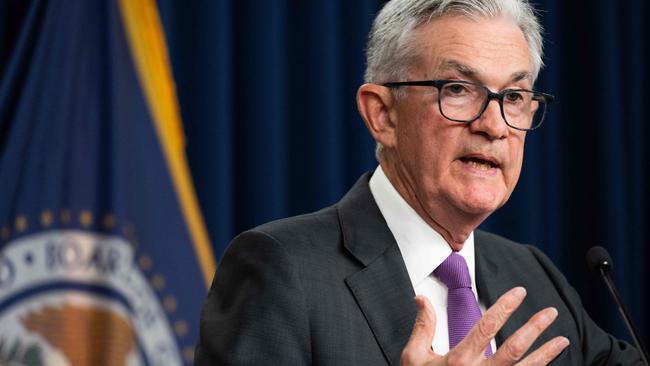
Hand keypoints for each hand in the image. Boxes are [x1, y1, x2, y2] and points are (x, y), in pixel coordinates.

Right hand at [400, 287, 569, 364]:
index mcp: (459, 360)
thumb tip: (421, 299)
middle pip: (515, 348)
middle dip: (535, 327)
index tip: (519, 293)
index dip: (505, 307)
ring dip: (546, 354)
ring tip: (562, 340)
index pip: (487, 326)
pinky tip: (548, 364)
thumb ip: (423, 327)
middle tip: (549, 312)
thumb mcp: (413, 358)